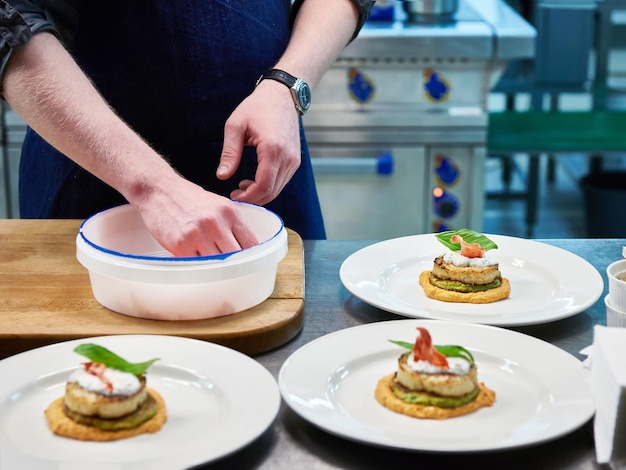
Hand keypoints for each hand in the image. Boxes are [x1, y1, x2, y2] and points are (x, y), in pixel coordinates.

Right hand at [134, 175, 257, 256]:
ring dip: (216, 268)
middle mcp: (216, 223)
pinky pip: (197, 265)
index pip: (251, 243)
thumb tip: (247, 249)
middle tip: (232, 270)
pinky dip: (199, 267)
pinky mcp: (180, 245)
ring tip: (214, 267)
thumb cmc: (189, 199)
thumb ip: (233, 225)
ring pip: (218, 264)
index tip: (250, 263)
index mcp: (230, 213)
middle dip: (235, 265)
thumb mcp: (218, 205)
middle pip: (236, 256)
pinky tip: (198, 262)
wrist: (158, 190)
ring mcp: (198, 235)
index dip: (252, 256)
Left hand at [217, 79, 300, 204]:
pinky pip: (282, 181)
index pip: (263, 185)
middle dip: (253, 198)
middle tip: (236, 193)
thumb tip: (222, 176)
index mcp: (272, 149)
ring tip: (242, 185)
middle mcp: (287, 157)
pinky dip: (268, 186)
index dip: (248, 196)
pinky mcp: (295, 161)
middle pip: (271, 191)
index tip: (234, 195)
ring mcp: (294, 160)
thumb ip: (230, 153)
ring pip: (278, 189)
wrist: (282, 96)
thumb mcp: (236, 126)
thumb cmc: (257, 107)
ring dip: (260, 193)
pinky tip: (254, 180)